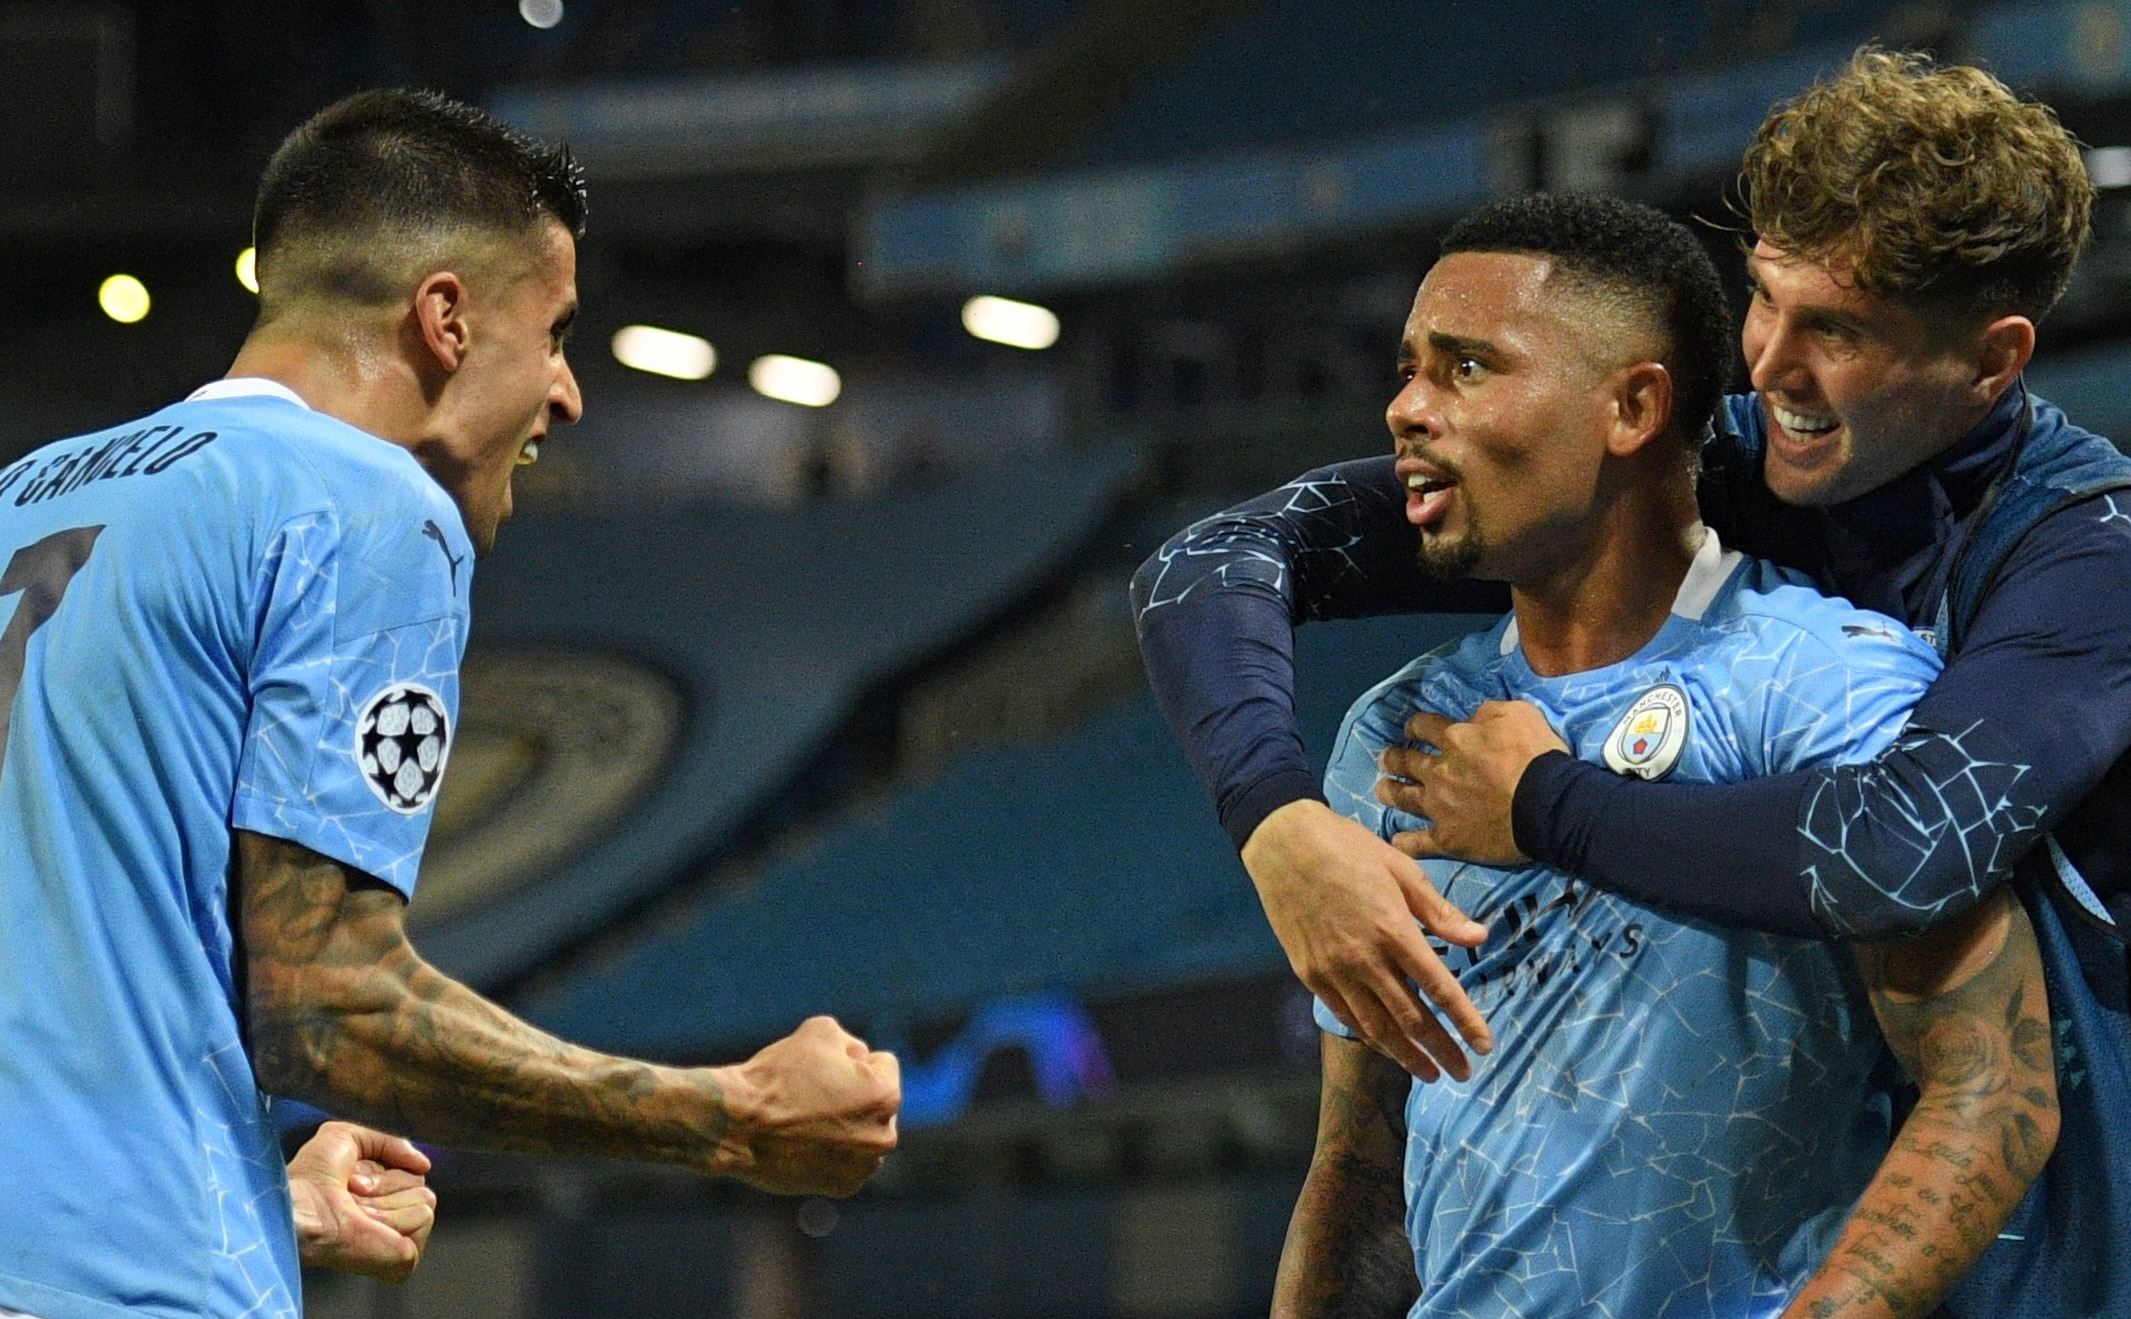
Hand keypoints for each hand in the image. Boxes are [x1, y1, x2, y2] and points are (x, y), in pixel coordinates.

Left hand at [288, 1121, 435, 1282]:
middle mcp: (391, 1219)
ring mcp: (400, 1240)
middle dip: (386, 1183)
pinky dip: (394, 1216)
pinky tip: (366, 1226)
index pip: (413, 1173)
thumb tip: (426, 1166)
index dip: (382, 1170)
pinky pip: (422, 1218)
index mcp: (380, 1197)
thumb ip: (390, 1142)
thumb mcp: (346, 1136)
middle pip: (421, 1185)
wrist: (301, 1206)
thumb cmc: (311, 1176)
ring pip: (424, 1200)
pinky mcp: (404, 1257)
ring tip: (356, 1212)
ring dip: (385, 1200)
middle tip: (352, 1195)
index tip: (351, 1179)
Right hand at [715, 1016, 900, 1196]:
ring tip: (806, 1120)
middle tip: (812, 1095)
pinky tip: (803, 1143)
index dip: (850, 1060)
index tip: (820, 1069)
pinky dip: (832, 1152)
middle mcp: (884, 1136)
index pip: (882, 1065)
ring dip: (847, 1126)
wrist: (736, 1125)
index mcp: (885, 1096)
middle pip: (876, 1102)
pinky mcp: (844, 1188)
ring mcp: (864, 1167)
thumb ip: (850, 1042)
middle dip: (854, 1095)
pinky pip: (848, 1160)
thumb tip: (858, 1058)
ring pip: (864, 1133)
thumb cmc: (778, 1076)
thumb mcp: (820, 1031)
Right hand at [1242, 799, 1491, 1081]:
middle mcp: (1363, 958)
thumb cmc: (1348, 847)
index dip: (1465, 1021)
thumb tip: (1480, 938)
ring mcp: (1333, 970)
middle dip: (1441, 1050)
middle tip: (1463, 1073)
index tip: (1484, 1046)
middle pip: (1410, 1019)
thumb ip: (1439, 911)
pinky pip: (1345, 1015)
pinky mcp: (1309, 973)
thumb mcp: (1402, 869)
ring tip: (1430, 1073)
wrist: (1282, 843)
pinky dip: (1369, 1036)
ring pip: (1376, 1028)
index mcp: (1393, 930)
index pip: (1439, 988)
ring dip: (1406, 1056)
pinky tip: (1386, 1045)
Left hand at [1378, 701, 1566, 865]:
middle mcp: (1439, 772)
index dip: (1415, 726)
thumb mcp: (1517, 713)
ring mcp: (1439, 807)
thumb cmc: (1537, 756)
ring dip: (1389, 792)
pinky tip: (1395, 840)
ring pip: (1403, 798)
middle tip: (1386, 759)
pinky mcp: (1447, 839)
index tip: (1411, 729)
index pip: (1424, 727)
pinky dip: (1405, 842)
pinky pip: (1418, 843)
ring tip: (1381, 789)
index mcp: (1455, 739)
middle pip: (1405, 762)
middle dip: (1393, 759)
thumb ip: (1488, 713)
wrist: (1548, 805)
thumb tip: (1473, 717)